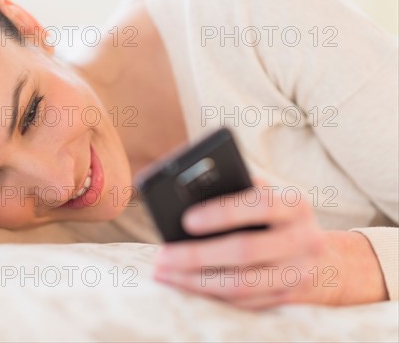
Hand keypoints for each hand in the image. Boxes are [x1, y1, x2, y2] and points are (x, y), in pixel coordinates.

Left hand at [153, 178, 387, 308]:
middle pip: (244, 251)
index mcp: (295, 205)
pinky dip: (209, 294)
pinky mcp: (288, 298)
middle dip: (196, 255)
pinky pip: (243, 301)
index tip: (187, 219)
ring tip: (163, 272)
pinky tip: (184, 285)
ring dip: (195, 281)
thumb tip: (188, 197)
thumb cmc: (281, 218)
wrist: (330, 260)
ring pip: (240, 284)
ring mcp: (297, 273)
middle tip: (162, 255)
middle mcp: (303, 239)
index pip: (260, 205)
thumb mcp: (272, 196)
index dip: (223, 212)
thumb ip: (239, 191)